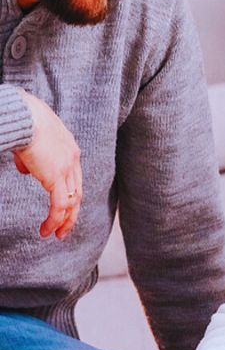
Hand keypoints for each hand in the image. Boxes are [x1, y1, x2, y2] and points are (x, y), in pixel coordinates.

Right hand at [12, 89, 81, 238]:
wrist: (25, 115)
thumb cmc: (23, 121)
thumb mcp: (29, 140)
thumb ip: (31, 158)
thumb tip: (26, 170)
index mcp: (69, 149)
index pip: (74, 178)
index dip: (69, 194)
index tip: (63, 208)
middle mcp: (73, 160)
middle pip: (77, 192)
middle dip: (72, 213)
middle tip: (65, 229)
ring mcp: (67, 169)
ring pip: (71, 202)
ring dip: (64, 221)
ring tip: (55, 235)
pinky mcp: (56, 177)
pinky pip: (59, 205)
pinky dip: (55, 220)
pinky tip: (47, 230)